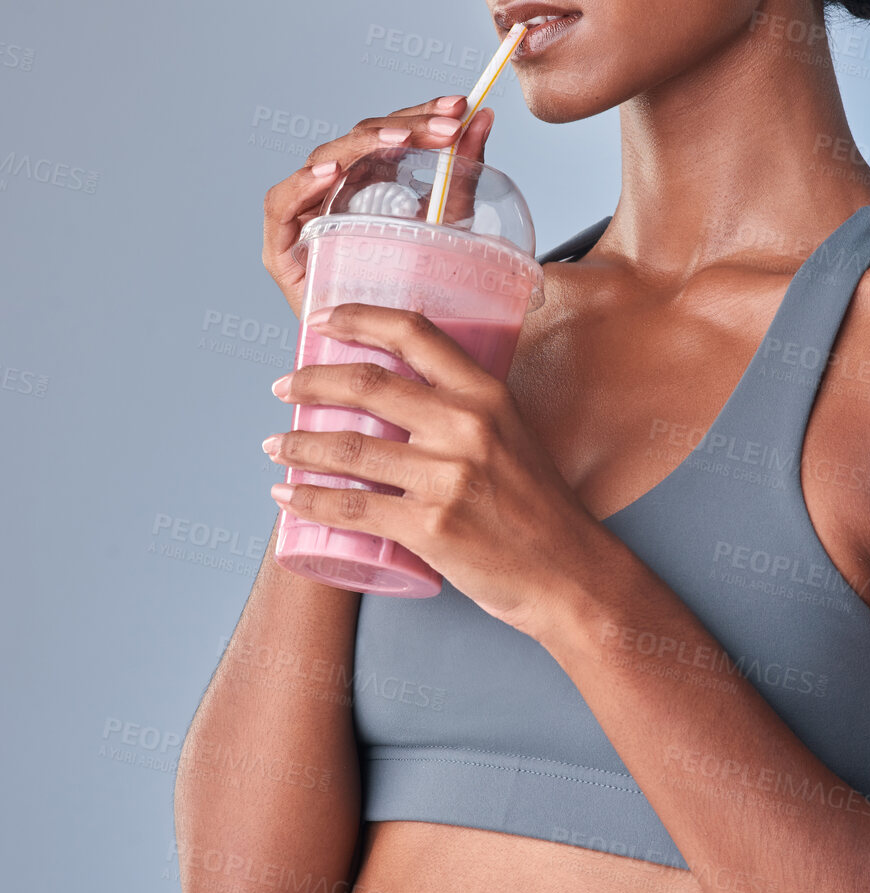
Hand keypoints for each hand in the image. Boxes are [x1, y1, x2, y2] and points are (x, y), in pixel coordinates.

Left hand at [261, 300, 611, 636]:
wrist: (570, 574)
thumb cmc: (539, 509)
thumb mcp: (514, 436)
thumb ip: (465, 412)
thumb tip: (400, 397)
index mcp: (488, 395)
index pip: (414, 333)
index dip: (359, 318)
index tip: (320, 320)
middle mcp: (467, 426)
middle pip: (368, 385)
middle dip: (310, 382)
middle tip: (283, 387)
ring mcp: (448, 477)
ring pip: (350, 449)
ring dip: (298, 444)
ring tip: (275, 444)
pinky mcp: (431, 526)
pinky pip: (353, 508)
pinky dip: (309, 500)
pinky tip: (287, 496)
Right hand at [262, 97, 495, 320]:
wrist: (384, 364)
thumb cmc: (413, 296)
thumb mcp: (446, 228)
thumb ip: (460, 175)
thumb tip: (484, 120)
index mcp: (366, 185)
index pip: (387, 135)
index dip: (419, 114)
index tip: (457, 107)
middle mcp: (332, 195)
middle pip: (357, 141)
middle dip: (403, 125)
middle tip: (446, 125)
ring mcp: (304, 218)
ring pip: (324, 160)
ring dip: (362, 144)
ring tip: (401, 139)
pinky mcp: (280, 250)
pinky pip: (281, 204)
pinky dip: (302, 184)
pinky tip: (332, 172)